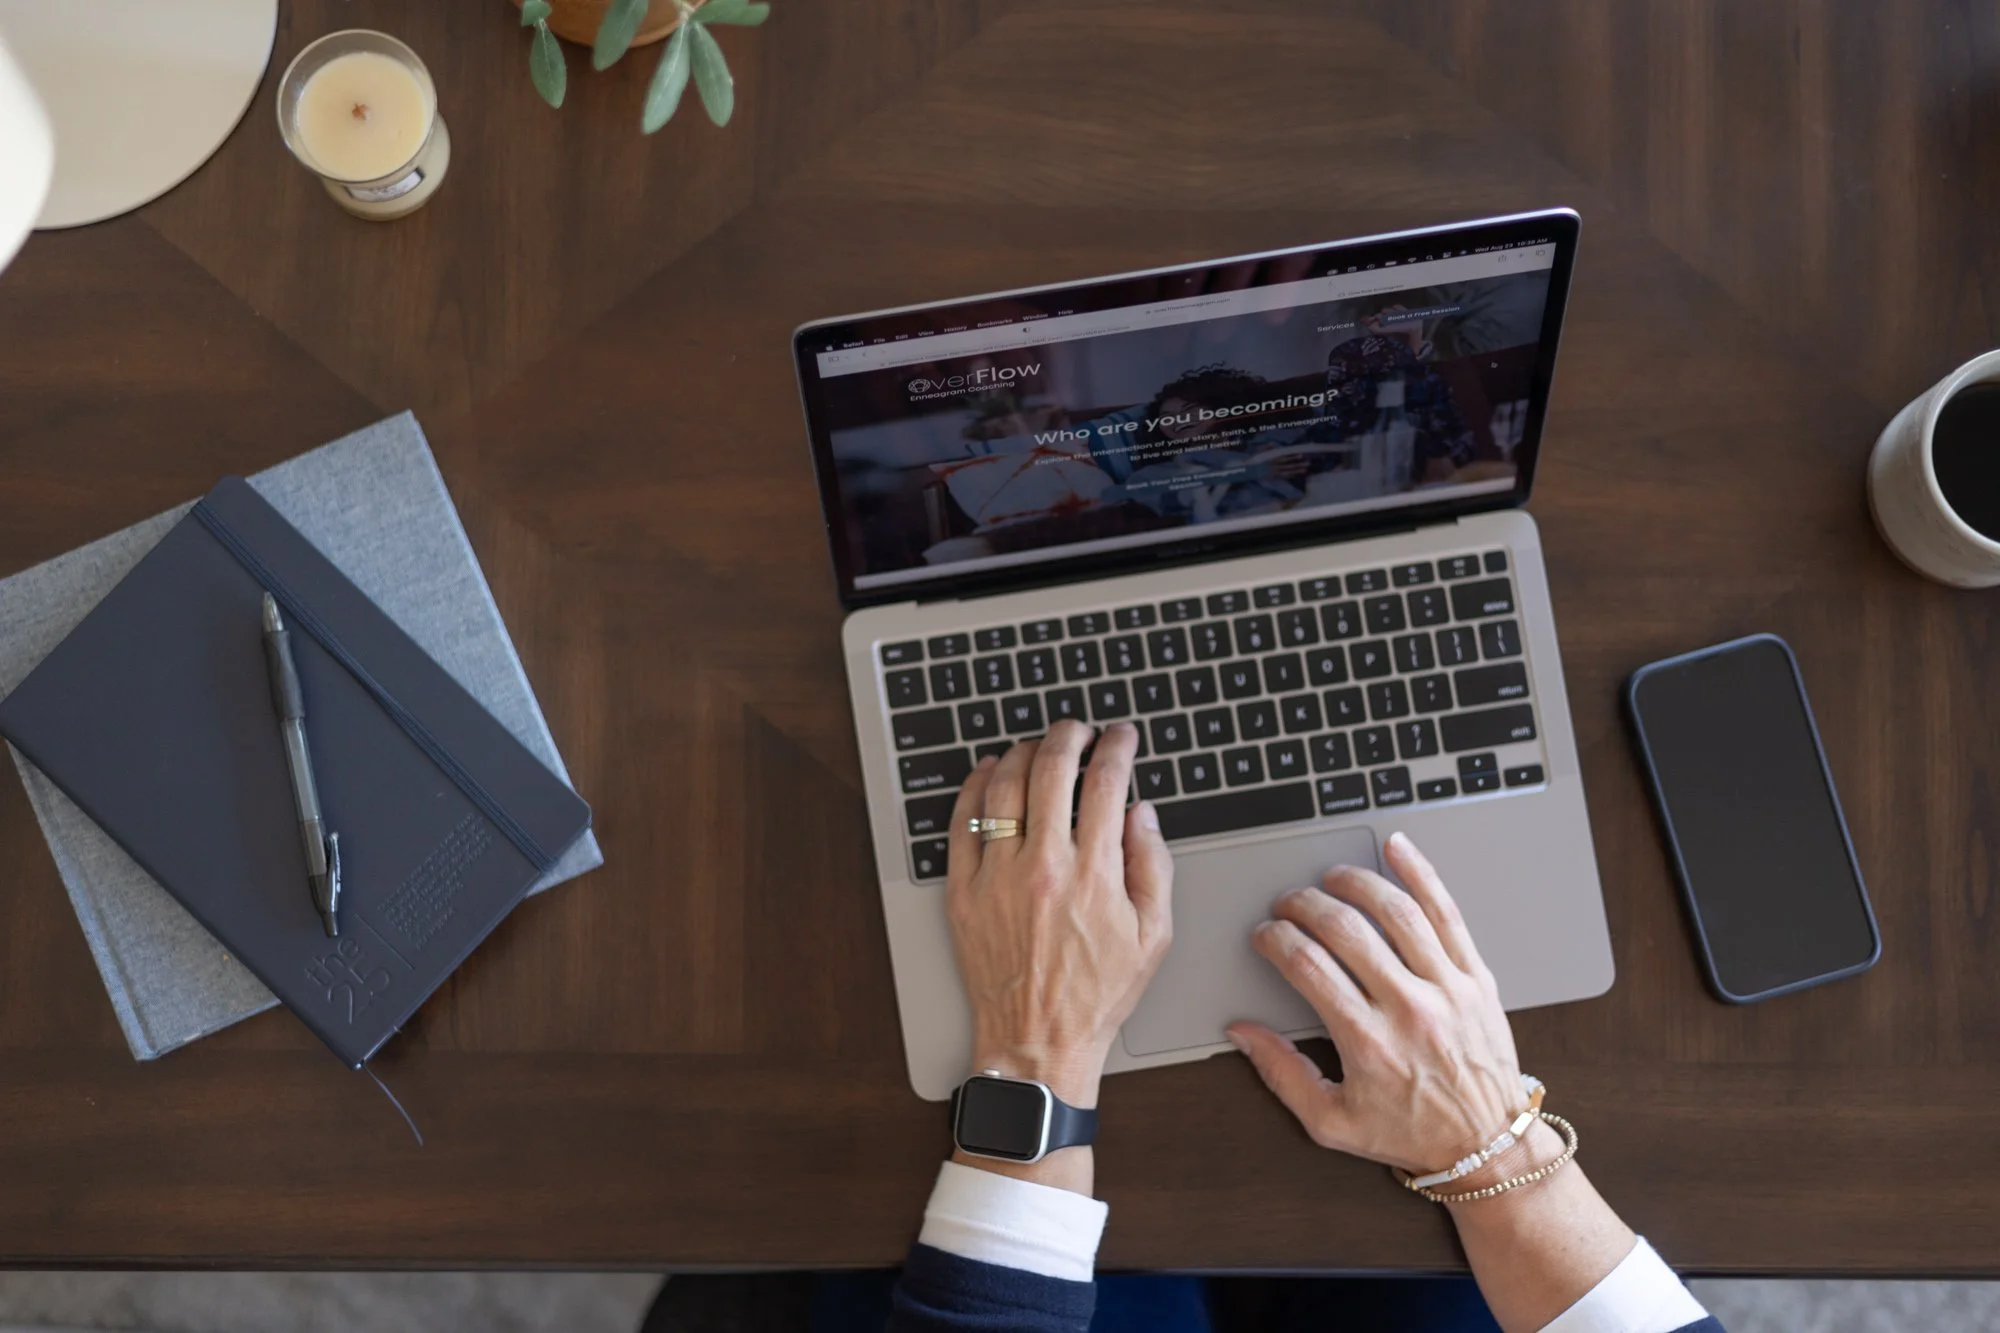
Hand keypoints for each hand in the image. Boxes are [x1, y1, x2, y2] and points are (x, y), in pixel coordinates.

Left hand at [944, 720, 1173, 1110]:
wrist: (1036, 1042)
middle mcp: (1042, 868)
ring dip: (1023, 752)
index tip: (1122, 736)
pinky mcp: (962, 892)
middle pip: (1051, 770)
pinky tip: (988, 772)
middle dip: (1070, 735)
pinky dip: (974, 787)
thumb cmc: (1096, 995)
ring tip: (1038, 745)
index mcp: (1093, 875)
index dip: (1117, 748)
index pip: (1105, 784)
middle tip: (1080, 728)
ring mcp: (995, 877)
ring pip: (1003, 786)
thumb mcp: (1152, 936)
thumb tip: (1141, 812)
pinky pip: (961, 823)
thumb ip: (1152, 866)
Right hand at [1226, 832, 1529, 1176]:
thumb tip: (1241, 1033)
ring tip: (1331, 877)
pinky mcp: (1476, 978)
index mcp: (1368, 1043)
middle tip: (1289, 904)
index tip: (1266, 935)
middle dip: (1305, 905)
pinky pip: (1448, 913)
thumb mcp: (1331, 1121)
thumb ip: (1282, 1074)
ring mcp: (1447, 988)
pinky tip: (1398, 849)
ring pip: (1397, 911)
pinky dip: (1421, 874)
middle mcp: (1408, 1008)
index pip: (1308, 967)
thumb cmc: (1410, 1132)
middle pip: (1346, 931)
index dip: (1276, 940)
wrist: (1487, 1145)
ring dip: (1356, 883)